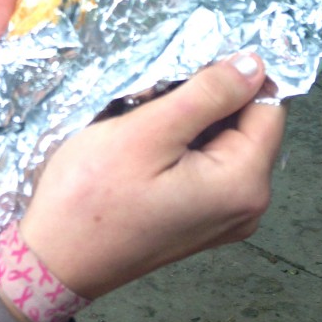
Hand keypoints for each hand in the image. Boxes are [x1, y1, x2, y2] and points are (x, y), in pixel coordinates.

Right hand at [20, 53, 285, 298]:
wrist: (54, 257)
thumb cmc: (94, 194)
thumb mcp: (148, 132)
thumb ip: (206, 94)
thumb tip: (253, 63)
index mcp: (242, 183)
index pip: (267, 106)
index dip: (232, 76)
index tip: (183, 67)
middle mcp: (245, 205)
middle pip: (245, 124)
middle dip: (204, 97)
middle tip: (151, 95)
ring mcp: (222, 216)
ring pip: (220, 140)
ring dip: (186, 117)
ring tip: (141, 117)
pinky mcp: (197, 217)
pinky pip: (203, 163)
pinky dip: (178, 142)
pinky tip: (142, 142)